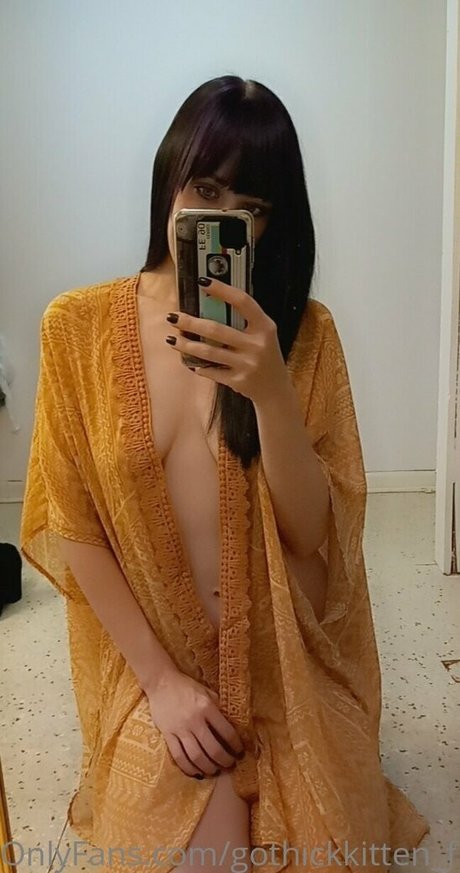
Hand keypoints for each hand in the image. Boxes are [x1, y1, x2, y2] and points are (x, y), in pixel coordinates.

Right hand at [146, 669, 244, 778]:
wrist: (161, 682)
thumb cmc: (186, 686)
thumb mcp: (207, 691)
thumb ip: (218, 707)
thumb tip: (233, 724)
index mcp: (207, 707)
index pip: (226, 732)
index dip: (236, 745)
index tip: (240, 752)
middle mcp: (194, 720)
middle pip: (213, 749)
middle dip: (225, 760)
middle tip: (230, 764)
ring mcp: (180, 728)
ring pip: (196, 756)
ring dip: (208, 767)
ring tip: (215, 770)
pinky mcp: (167, 734)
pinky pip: (178, 756)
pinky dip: (188, 767)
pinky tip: (195, 772)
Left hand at [164, 277, 289, 405]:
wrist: (275, 389)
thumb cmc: (265, 356)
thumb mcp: (263, 335)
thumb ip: (244, 321)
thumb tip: (209, 305)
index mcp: (264, 327)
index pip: (242, 302)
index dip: (222, 290)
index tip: (203, 282)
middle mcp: (257, 345)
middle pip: (216, 330)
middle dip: (190, 323)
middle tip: (172, 317)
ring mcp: (247, 364)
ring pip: (208, 352)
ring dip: (186, 345)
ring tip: (172, 339)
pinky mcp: (238, 380)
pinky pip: (211, 371)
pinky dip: (198, 366)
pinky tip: (189, 362)